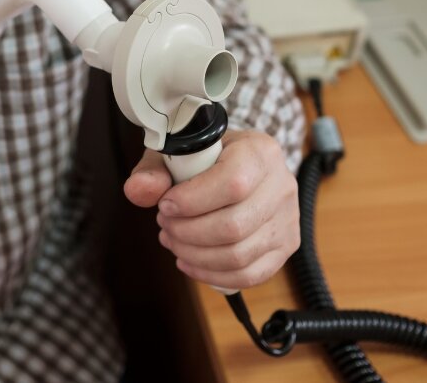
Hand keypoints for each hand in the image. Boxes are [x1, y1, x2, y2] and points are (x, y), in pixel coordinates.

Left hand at [123, 130, 299, 290]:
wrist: (242, 164)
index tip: (165, 204)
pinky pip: (250, 274)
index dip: (192, 201)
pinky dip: (212, 274)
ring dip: (195, 255)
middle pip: (234, 226)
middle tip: (164, 223)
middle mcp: (282, 186)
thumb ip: (154, 169)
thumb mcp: (179, 152)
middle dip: (187, 232)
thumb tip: (137, 190)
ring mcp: (288, 220)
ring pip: (239, 255)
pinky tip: (188, 261)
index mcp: (260, 152)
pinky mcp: (286, 247)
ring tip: (173, 240)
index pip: (232, 183)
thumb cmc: (208, 158)